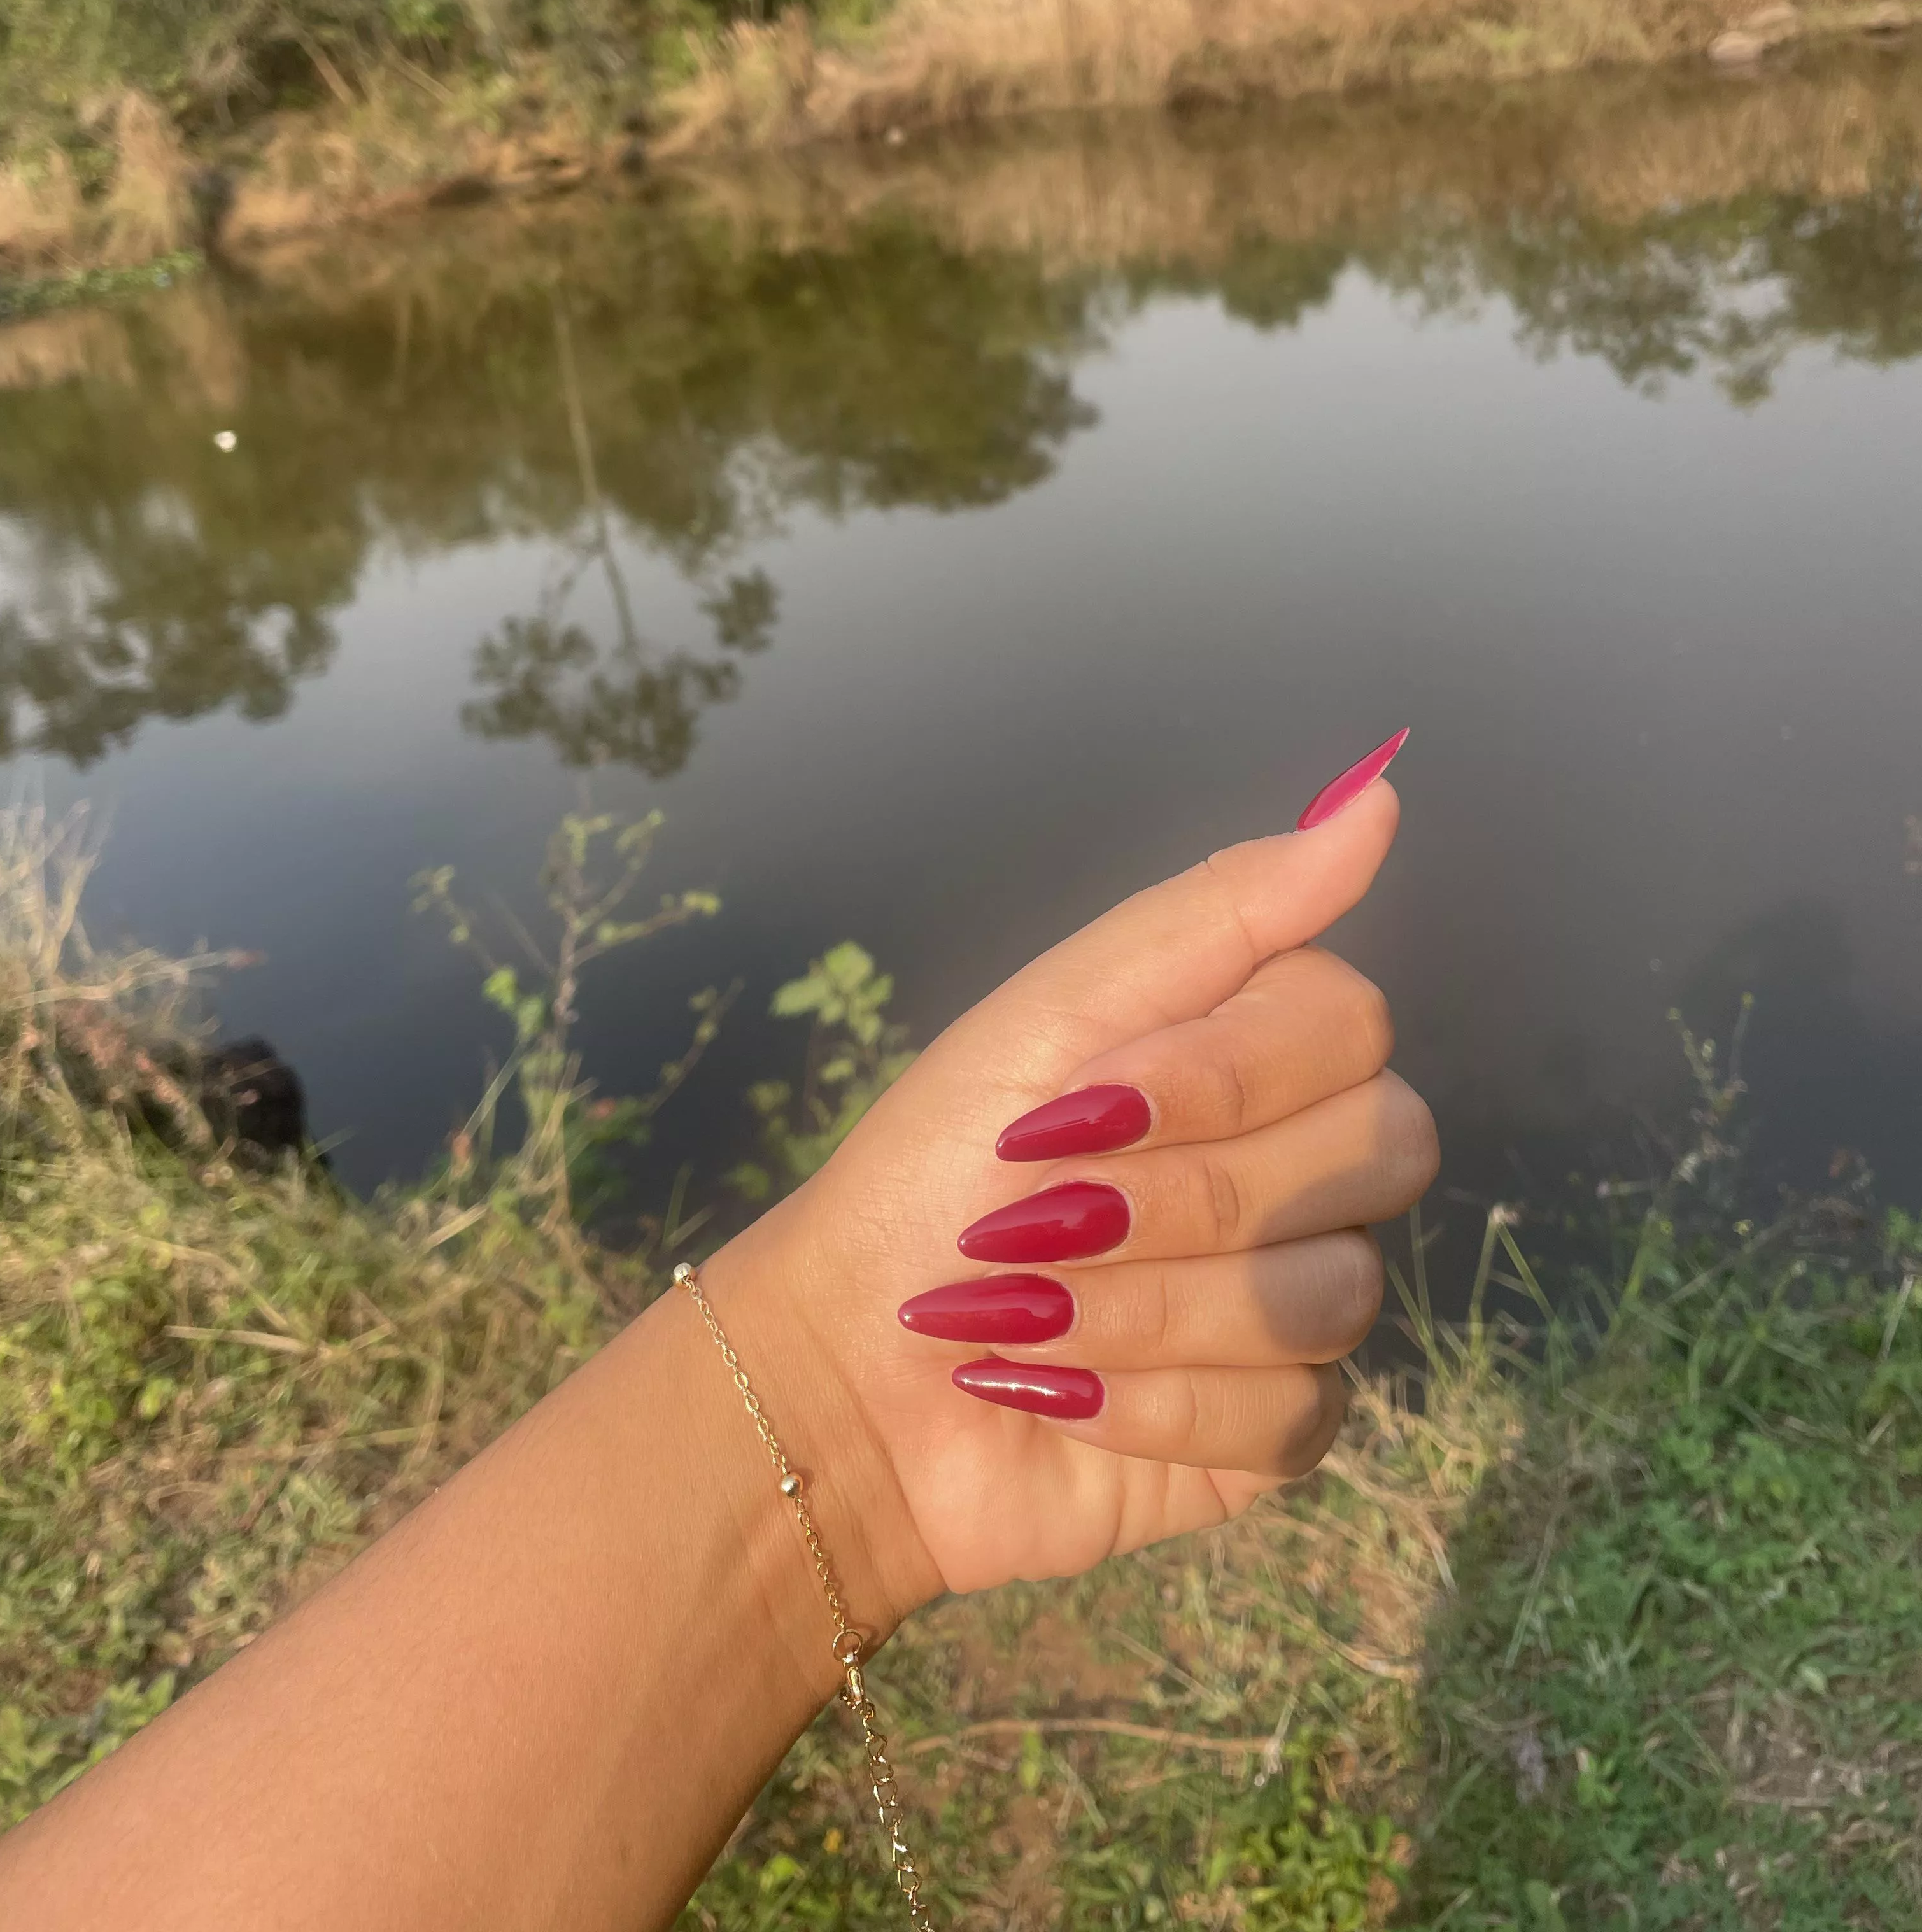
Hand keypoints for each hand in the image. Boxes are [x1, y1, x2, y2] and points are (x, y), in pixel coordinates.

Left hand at [706, 770, 1435, 1623]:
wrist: (847, 1369)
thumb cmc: (933, 1170)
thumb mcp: (1058, 1013)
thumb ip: (1223, 910)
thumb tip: (1375, 795)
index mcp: (1259, 1053)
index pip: (1351, 1025)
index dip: (1224, 1072)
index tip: (1082, 1100)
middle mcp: (1309, 1170)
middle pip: (1376, 1151)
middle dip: (1181, 1193)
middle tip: (1043, 1214)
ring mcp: (1303, 1302)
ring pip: (1332, 1292)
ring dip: (1146, 1305)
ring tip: (1029, 1312)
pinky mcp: (1278, 1428)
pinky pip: (1293, 1411)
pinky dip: (1152, 1403)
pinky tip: (1059, 1391)